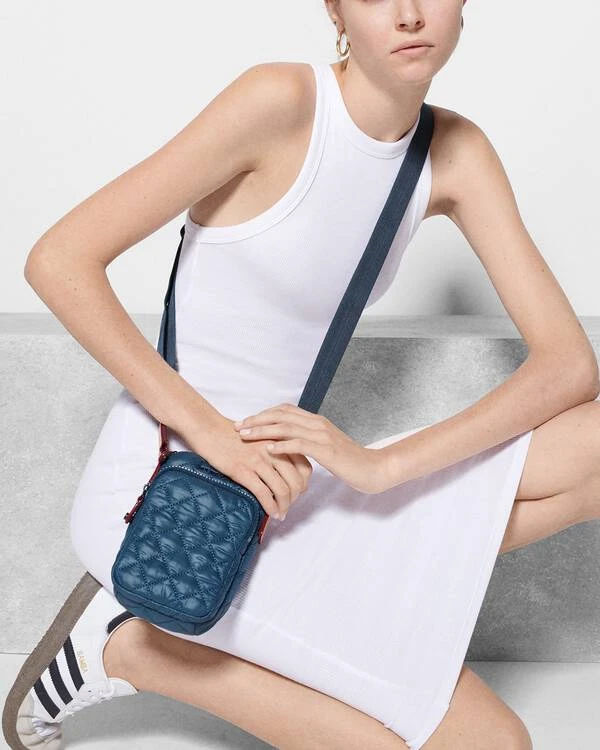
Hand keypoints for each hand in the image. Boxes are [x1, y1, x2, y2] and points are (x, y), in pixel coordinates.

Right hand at [186, 414, 312, 520]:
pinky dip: (271, 507)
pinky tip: (271, 513)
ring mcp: (259, 461)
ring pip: (282, 489)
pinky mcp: (243, 470)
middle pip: (296, 481)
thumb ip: (275, 451)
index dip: (304, 483)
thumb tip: (284, 473)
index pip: (305, 467)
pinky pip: (264, 494)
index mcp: (280, 442)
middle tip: (288, 506)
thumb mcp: (261, 438)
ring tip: (281, 514)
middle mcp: (273, 450)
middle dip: (295, 498)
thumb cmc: (233, 435)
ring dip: (284, 506)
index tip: (297, 492)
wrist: (210, 430)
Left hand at [233, 403, 387, 493]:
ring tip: (245, 436)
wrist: (372, 469)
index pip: (285, 410)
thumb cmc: (348, 461)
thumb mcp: (325, 447)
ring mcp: (322, 435)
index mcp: (316, 421)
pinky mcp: (326, 450)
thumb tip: (288, 444)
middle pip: (281, 415)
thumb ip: (308, 442)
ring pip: (287, 427)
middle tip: (238, 426)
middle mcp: (318, 423)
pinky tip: (268, 450)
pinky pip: (300, 444)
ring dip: (263, 431)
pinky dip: (282, 445)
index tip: (246, 421)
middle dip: (257, 419)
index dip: (264, 413)